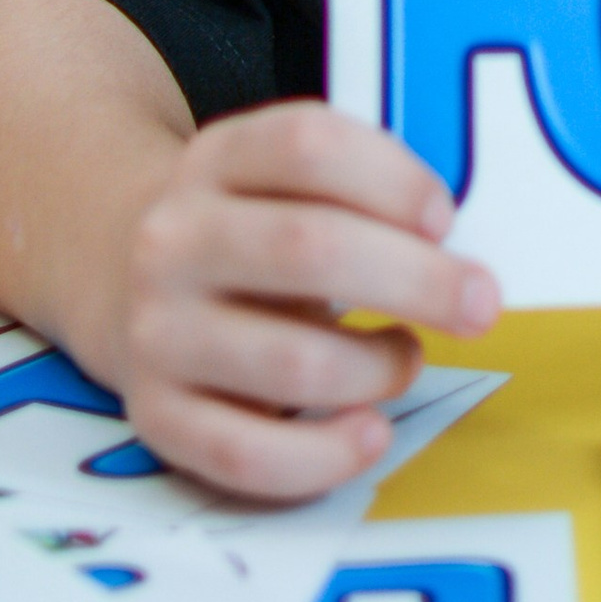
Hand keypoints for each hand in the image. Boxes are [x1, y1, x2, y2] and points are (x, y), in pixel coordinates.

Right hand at [108, 101, 500, 500]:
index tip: (445, 219)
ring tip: (405, 358)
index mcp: (218, 159)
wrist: (119, 275)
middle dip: (416, 280)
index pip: (308, 146)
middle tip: (481, 304)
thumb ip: (361, 195)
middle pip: (308, 247)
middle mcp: (175, 241)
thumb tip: (455, 264)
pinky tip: (369, 434)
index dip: (392, 180)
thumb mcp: (284, 178)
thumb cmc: (251, 230)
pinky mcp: (156, 418)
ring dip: (378, 368)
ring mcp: (157, 333)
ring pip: (290, 362)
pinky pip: (246, 453)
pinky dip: (323, 455)